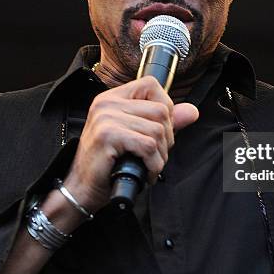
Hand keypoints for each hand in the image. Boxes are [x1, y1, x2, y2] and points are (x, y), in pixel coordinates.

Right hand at [64, 75, 198, 211]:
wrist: (81, 188)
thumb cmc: (108, 163)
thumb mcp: (138, 136)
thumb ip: (165, 121)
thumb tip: (192, 111)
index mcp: (113, 98)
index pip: (151, 84)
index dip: (165, 107)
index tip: (159, 130)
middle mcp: (107, 103)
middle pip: (160, 110)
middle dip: (167, 138)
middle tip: (154, 155)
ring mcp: (106, 118)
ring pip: (158, 130)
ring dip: (160, 155)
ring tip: (149, 164)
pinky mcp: (107, 135)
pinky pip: (148, 146)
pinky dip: (153, 164)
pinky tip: (146, 172)